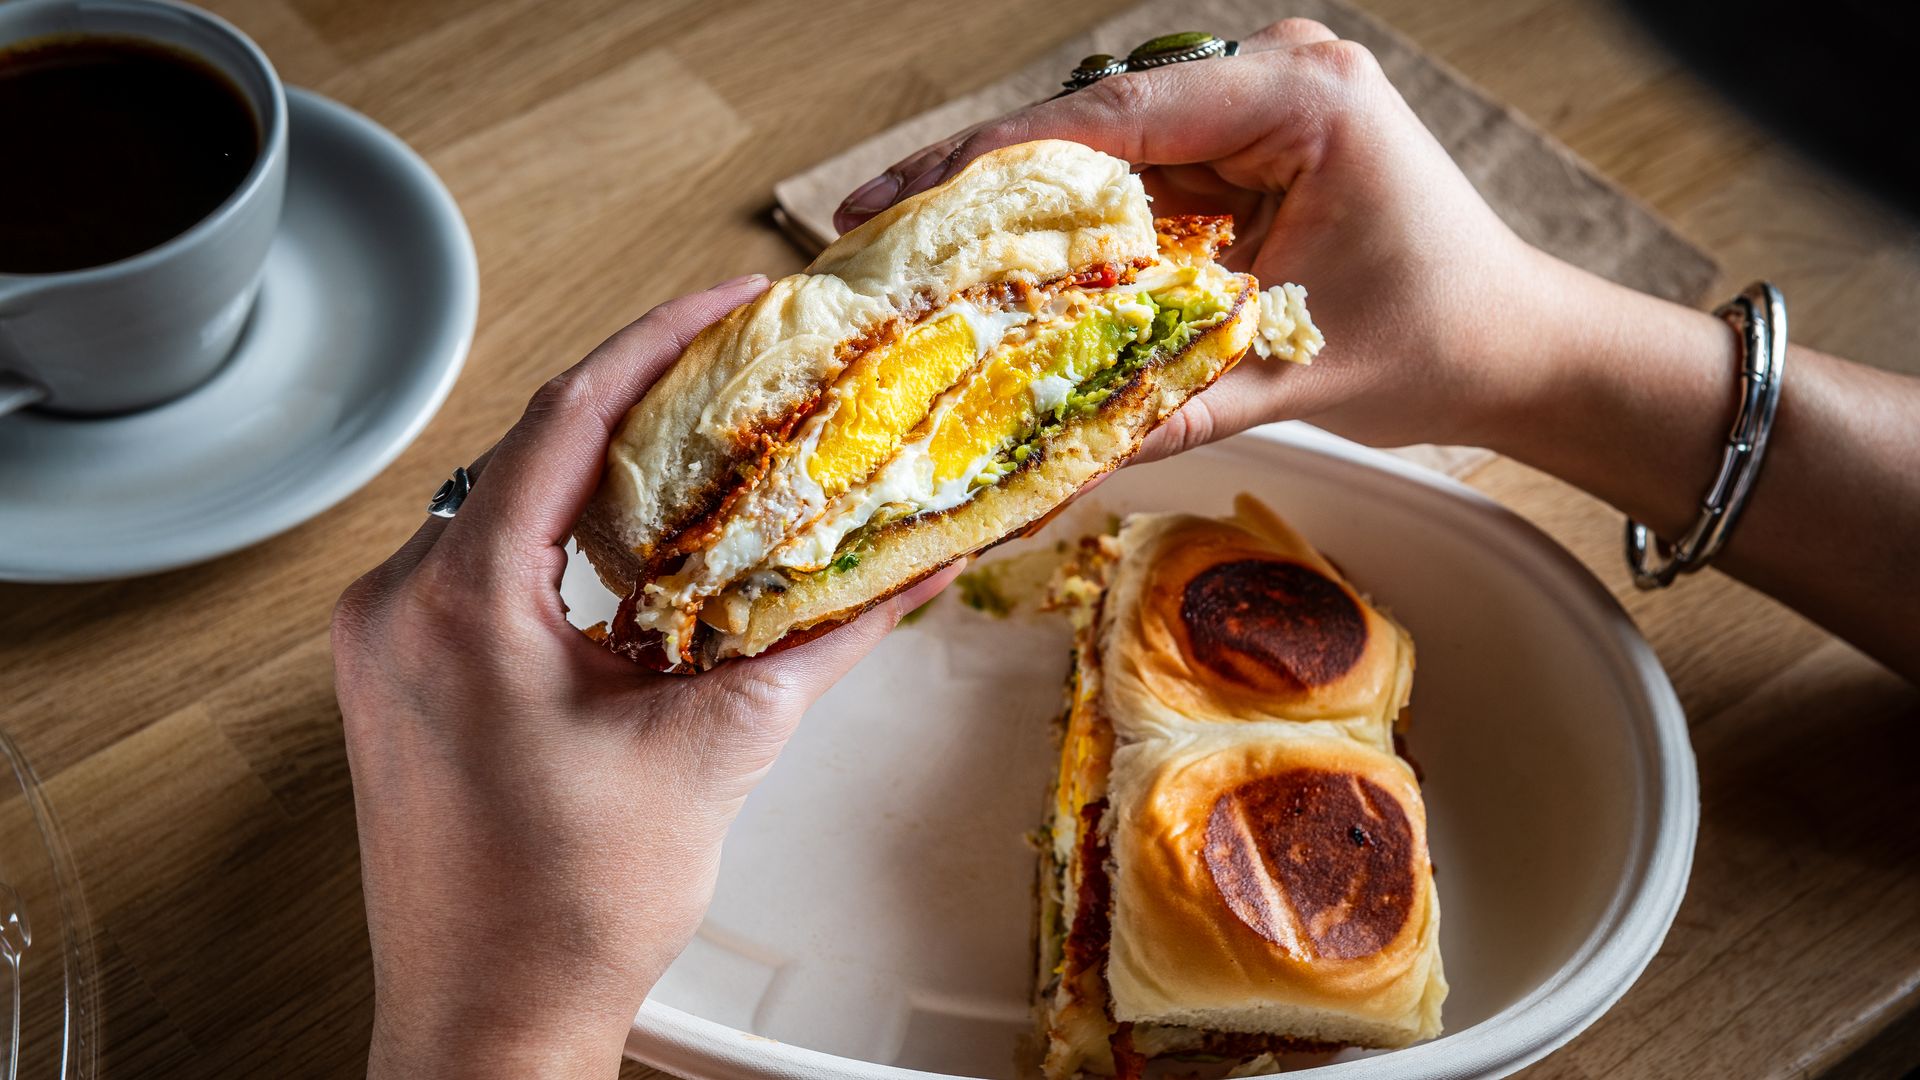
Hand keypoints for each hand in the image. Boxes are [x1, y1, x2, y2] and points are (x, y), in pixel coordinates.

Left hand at [331, 278, 958, 1078]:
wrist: (487, 1023)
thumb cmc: (566, 914)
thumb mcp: (710, 756)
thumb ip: (812, 651)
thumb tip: (897, 583)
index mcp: (458, 604)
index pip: (562, 419)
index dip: (656, 343)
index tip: (728, 303)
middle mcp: (397, 607)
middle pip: (528, 455)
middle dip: (637, 405)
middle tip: (735, 368)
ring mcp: (383, 645)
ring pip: (504, 511)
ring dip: (600, 478)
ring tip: (701, 448)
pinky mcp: (397, 682)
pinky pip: (483, 572)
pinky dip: (564, 546)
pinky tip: (636, 553)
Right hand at [851, 20, 1919, 676]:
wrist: (1513, 346)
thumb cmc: (1441, 342)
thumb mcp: (1301, 370)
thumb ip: (1178, 402)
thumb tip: (1054, 452)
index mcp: (1304, 96)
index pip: (1124, 114)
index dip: (1007, 158)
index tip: (918, 197)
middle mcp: (1271, 78)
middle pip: (1094, 120)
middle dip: (985, 175)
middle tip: (876, 216)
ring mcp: (1251, 109)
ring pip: (1101, 148)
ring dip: (1013, 200)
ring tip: (910, 239)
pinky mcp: (1238, 150)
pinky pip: (1133, 180)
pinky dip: (1067, 225)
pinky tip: (993, 259)